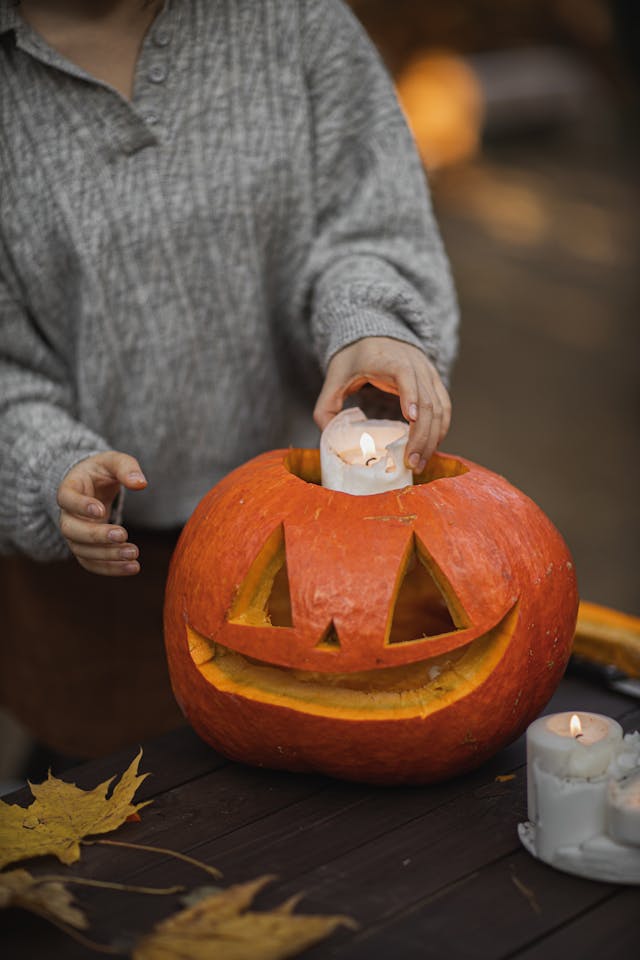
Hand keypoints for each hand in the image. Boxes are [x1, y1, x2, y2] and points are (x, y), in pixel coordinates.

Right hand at [57, 451, 146, 575]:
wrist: (92, 485)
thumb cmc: (102, 471)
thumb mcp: (113, 461)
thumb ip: (126, 468)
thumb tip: (141, 483)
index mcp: (70, 488)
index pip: (66, 498)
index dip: (81, 506)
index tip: (101, 511)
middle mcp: (67, 514)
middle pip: (71, 530)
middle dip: (96, 535)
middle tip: (123, 534)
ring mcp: (74, 534)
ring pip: (81, 550)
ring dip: (107, 555)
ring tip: (133, 553)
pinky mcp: (84, 548)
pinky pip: (91, 563)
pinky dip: (110, 568)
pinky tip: (132, 567)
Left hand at [314, 337, 451, 470]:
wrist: (375, 334)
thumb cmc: (355, 356)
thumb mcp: (335, 376)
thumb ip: (326, 405)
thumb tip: (327, 434)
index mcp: (390, 359)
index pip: (405, 375)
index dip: (410, 396)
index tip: (409, 418)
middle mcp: (415, 365)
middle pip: (427, 401)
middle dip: (421, 435)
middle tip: (411, 462)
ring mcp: (428, 374)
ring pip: (439, 408)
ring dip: (432, 438)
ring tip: (419, 463)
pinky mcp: (435, 383)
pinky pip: (444, 408)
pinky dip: (440, 429)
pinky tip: (429, 449)